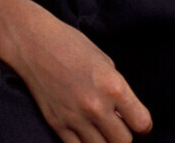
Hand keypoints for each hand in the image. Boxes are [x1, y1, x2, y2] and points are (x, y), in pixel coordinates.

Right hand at [13, 13, 151, 142]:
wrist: (31, 42)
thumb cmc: (69, 44)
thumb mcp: (103, 61)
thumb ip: (116, 89)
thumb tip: (124, 113)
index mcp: (113, 86)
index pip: (142, 124)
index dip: (142, 125)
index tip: (136, 122)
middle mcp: (96, 106)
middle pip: (124, 141)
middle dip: (124, 134)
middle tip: (117, 125)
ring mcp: (75, 117)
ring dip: (104, 140)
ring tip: (100, 130)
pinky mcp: (57, 123)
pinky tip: (84, 133)